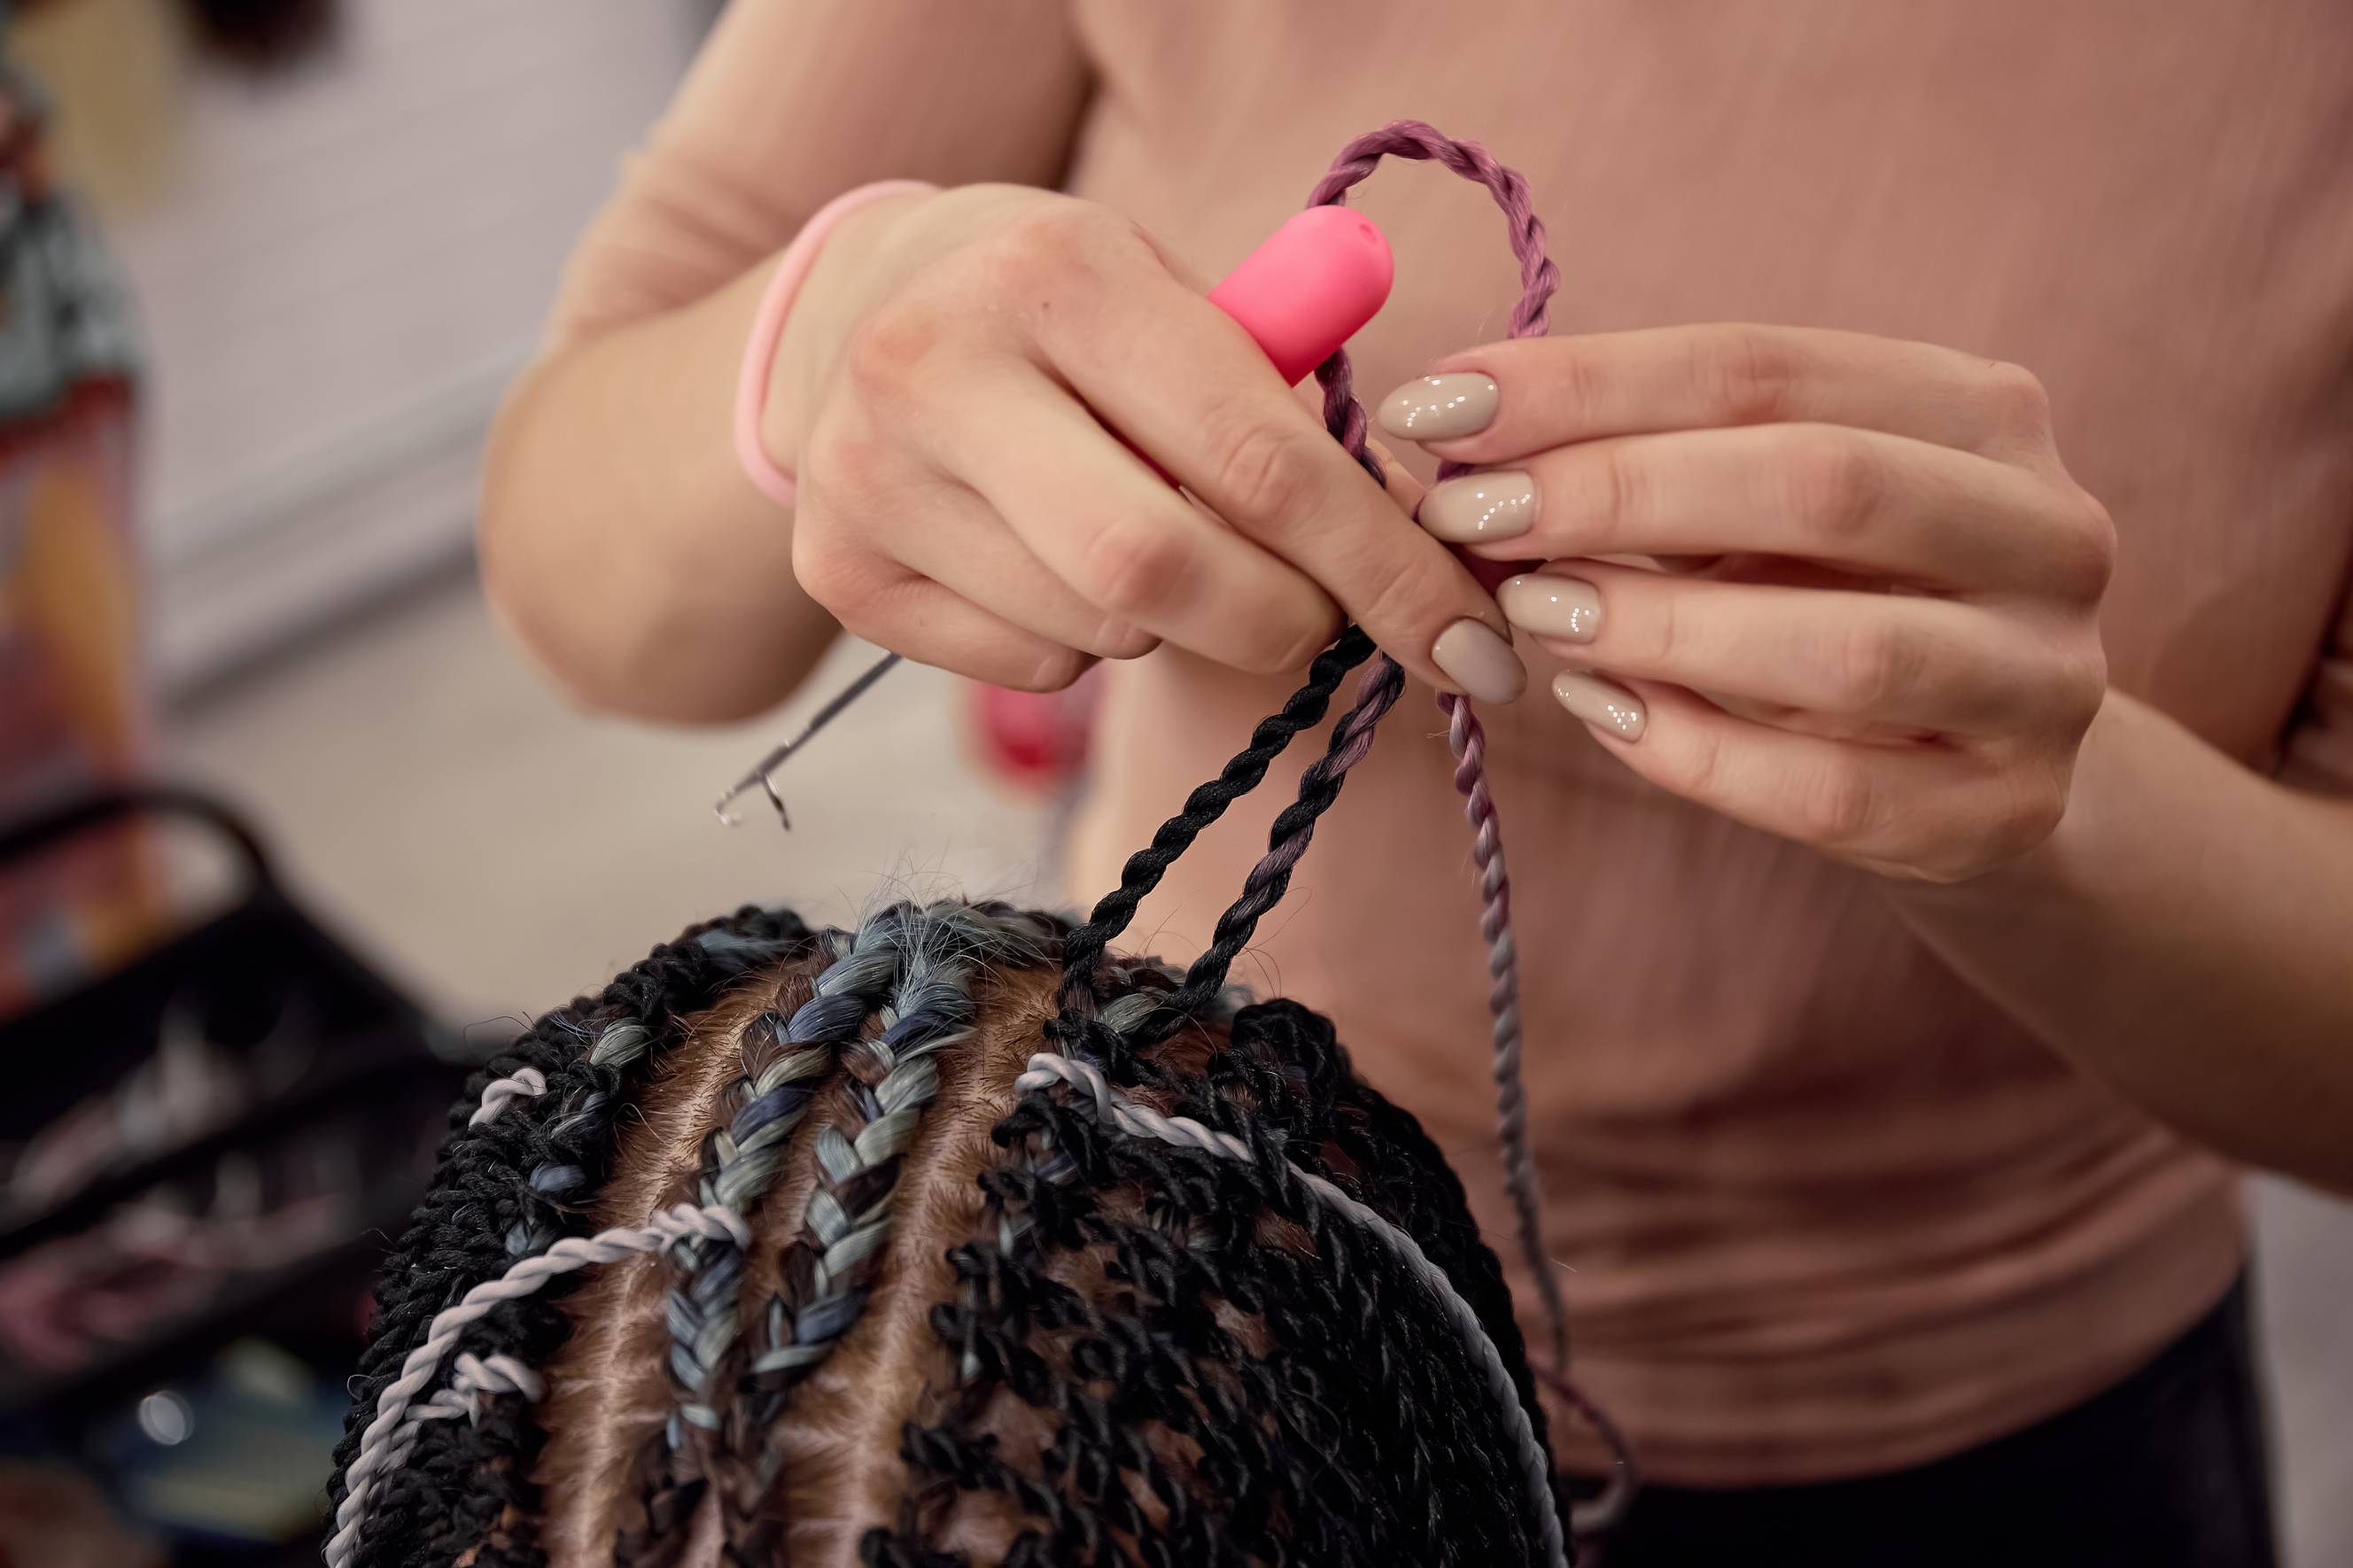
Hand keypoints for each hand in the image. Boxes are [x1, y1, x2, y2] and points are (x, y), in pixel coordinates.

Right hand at [765, 184, 1519, 698]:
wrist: (859, 311)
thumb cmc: (1069, 312)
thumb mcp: (1175, 293)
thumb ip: (1291, 388)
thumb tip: (1433, 541)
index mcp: (1059, 273)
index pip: (1261, 457)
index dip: (1387, 569)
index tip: (1472, 647)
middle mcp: (939, 368)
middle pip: (1163, 572)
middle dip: (1281, 620)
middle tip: (1318, 616)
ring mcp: (869, 478)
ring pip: (1102, 632)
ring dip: (1175, 620)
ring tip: (1145, 534)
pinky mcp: (841, 573)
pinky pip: (1034, 667)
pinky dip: (1088, 642)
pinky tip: (1053, 564)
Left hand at [1380, 325, 2114, 882]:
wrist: (1984, 771)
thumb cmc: (1834, 602)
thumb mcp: (1757, 509)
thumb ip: (1635, 460)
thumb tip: (1442, 437)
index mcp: (1979, 413)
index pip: (1766, 368)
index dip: (1589, 382)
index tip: (1438, 410)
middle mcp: (2047, 531)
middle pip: (1822, 483)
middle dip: (1618, 493)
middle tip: (1469, 518)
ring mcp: (2044, 681)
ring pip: (1844, 651)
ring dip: (1659, 629)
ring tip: (1529, 614)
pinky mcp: (2005, 814)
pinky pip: (1828, 793)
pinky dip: (1695, 752)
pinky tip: (1602, 712)